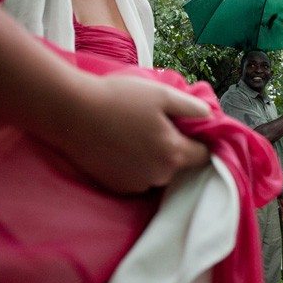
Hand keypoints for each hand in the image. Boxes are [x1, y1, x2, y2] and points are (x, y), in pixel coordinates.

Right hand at [53, 74, 211, 193]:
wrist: (71, 112)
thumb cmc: (118, 99)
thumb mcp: (161, 94)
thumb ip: (192, 108)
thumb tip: (210, 117)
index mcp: (173, 154)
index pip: (203, 156)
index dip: (199, 141)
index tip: (188, 129)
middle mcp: (158, 176)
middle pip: (179, 165)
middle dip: (173, 148)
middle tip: (155, 126)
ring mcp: (136, 185)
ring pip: (157, 173)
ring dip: (153, 159)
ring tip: (134, 135)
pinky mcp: (116, 187)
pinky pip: (136, 179)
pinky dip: (134, 166)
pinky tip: (120, 147)